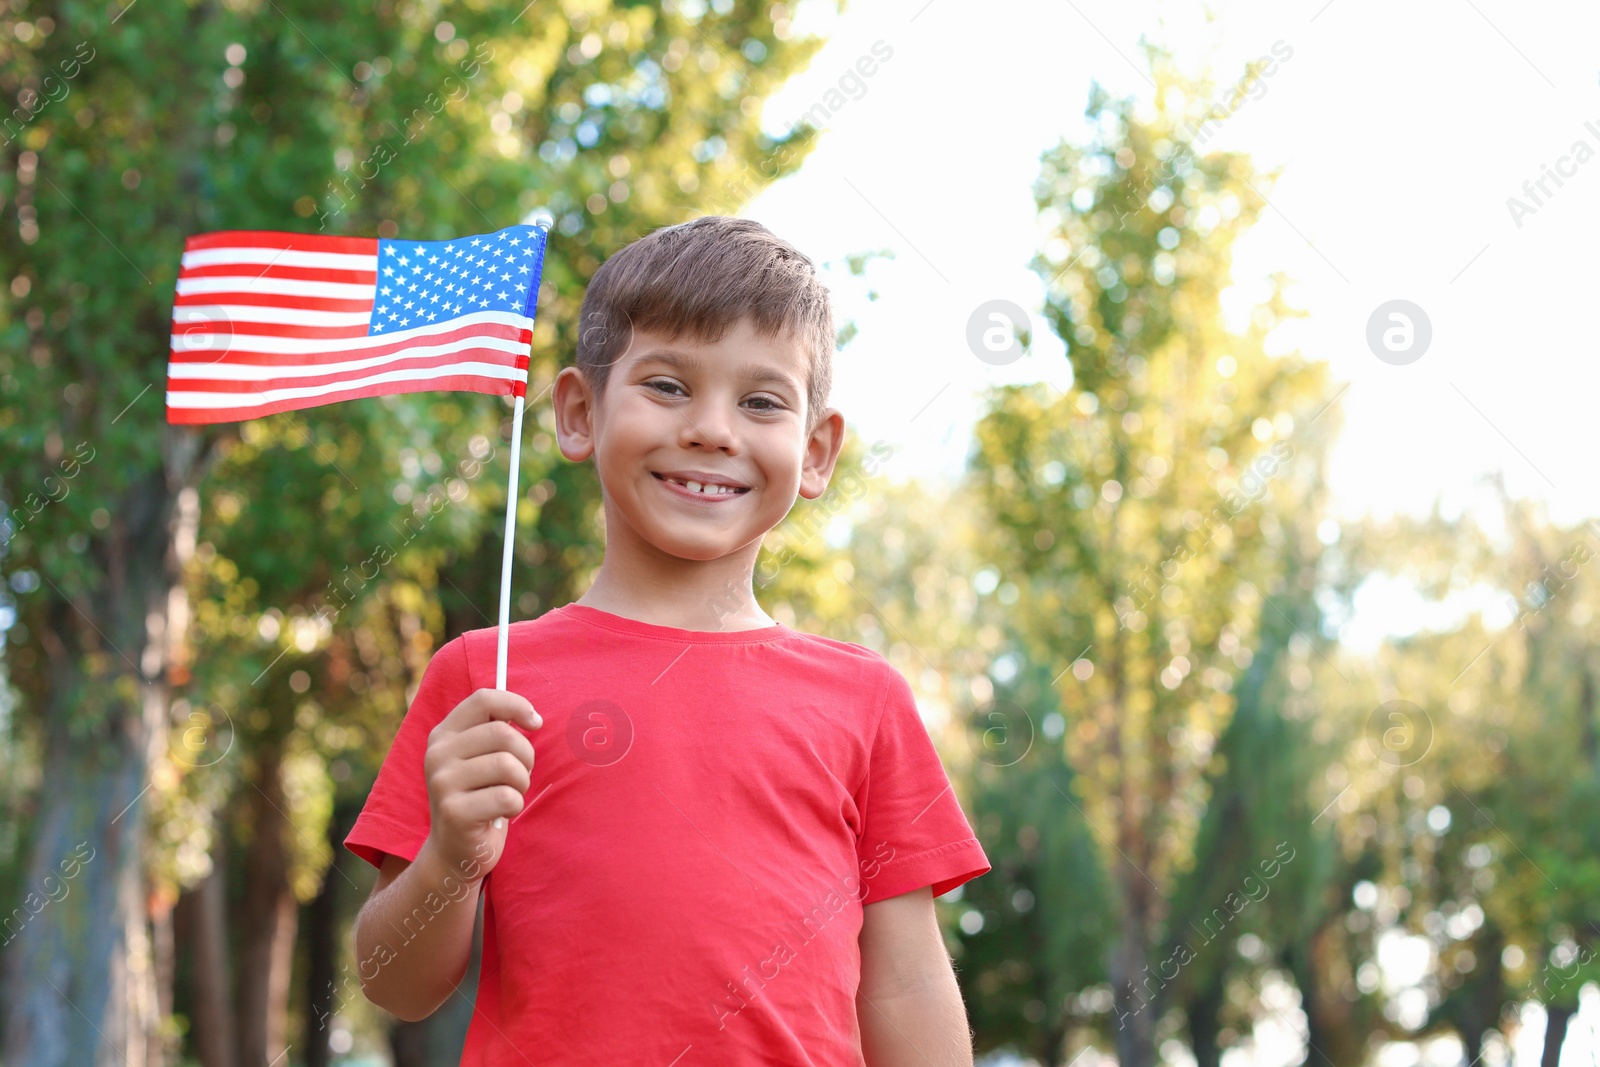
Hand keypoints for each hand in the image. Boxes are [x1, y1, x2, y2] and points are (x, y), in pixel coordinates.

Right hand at [422, 688, 541, 879]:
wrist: (455, 852)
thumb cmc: (479, 798)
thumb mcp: (480, 759)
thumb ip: (496, 732)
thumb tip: (531, 717)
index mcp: (444, 734)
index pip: (483, 699)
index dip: (516, 706)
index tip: (535, 723)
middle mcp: (437, 754)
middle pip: (502, 733)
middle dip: (526, 755)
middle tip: (521, 774)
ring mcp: (442, 783)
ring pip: (507, 765)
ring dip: (521, 782)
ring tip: (510, 794)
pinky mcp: (454, 812)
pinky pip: (507, 796)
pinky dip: (515, 805)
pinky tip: (502, 814)